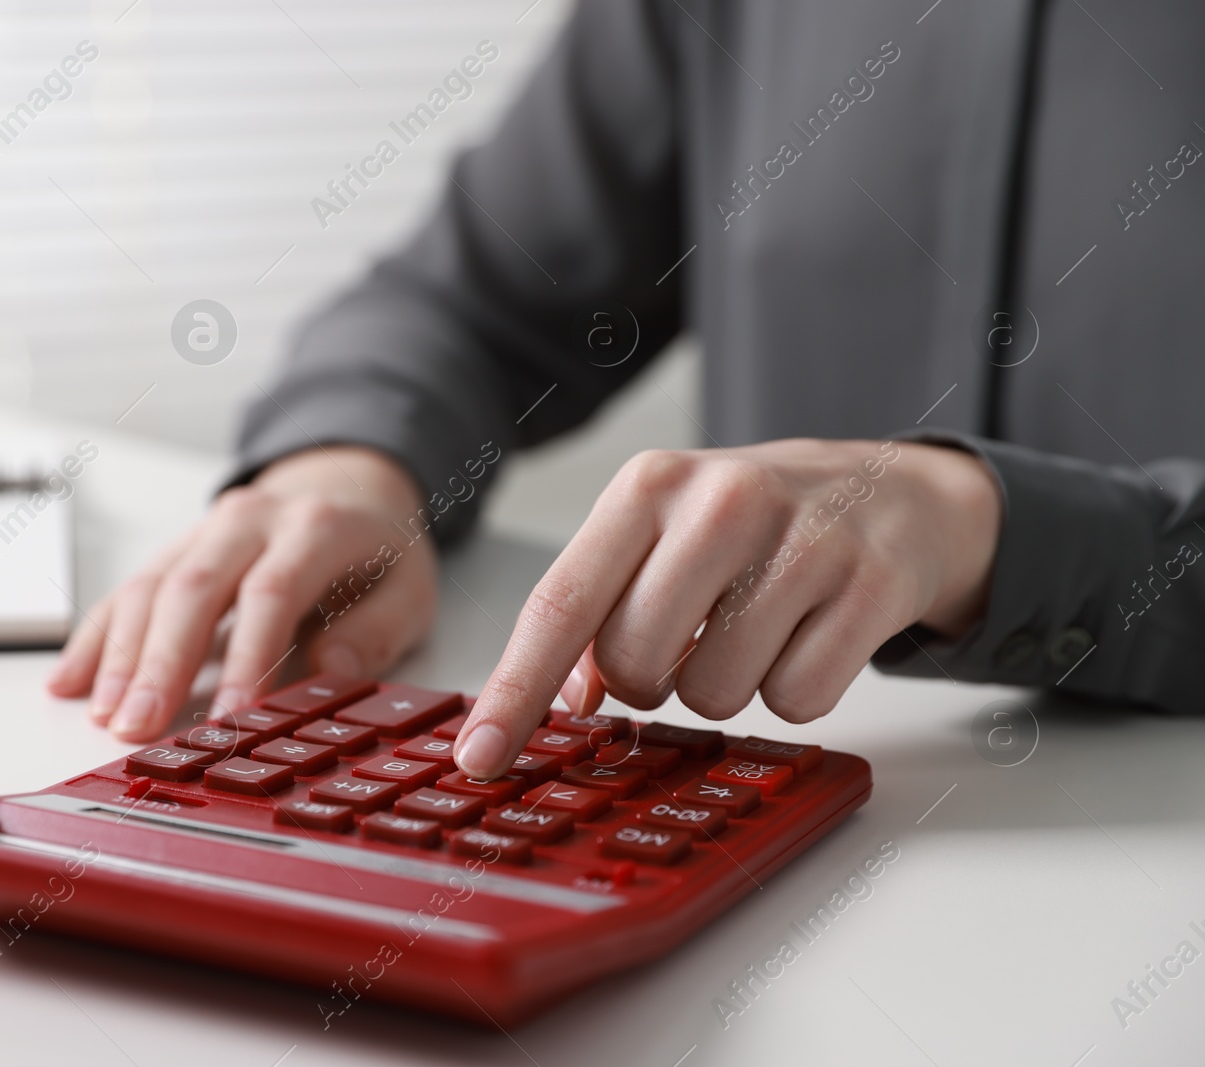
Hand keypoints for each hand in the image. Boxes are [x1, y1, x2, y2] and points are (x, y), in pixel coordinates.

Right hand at [47, 446, 438, 740]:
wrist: (349, 485)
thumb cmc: (378, 552)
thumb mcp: (410, 590)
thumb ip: (375, 631)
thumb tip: (328, 673)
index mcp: (315, 527)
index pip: (272, 592)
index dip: (249, 658)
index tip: (230, 717)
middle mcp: (250, 520)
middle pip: (195, 587)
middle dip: (162, 662)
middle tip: (139, 725)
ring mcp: (205, 531)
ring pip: (150, 587)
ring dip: (121, 656)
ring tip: (107, 717)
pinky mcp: (176, 550)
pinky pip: (126, 591)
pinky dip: (97, 638)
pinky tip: (70, 681)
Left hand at [453, 439, 1001, 777]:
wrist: (890, 491)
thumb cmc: (750, 526)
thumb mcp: (658, 538)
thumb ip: (596, 611)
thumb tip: (570, 699)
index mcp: (648, 486)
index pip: (559, 604)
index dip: (514, 691)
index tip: (478, 757)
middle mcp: (722, 501)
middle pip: (633, 663)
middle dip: (647, 681)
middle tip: (686, 640)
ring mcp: (802, 542)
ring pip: (714, 695)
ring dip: (724, 686)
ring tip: (754, 628)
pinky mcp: (869, 587)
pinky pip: (798, 701)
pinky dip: (796, 690)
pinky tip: (809, 635)